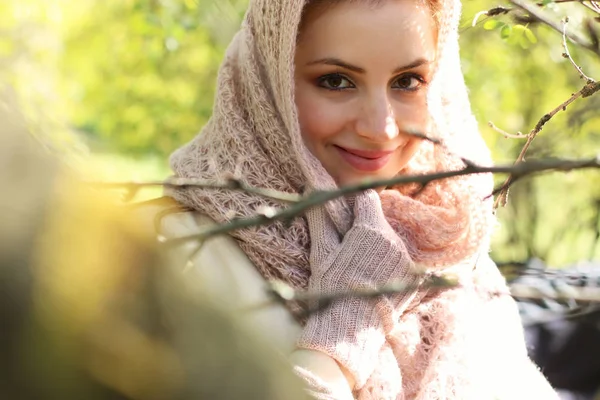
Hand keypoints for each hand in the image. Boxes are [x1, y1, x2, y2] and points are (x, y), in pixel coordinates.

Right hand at [297, 189, 418, 389]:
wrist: (349, 330)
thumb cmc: (331, 288)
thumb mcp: (322, 252)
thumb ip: (319, 217)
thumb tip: (310, 189)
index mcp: (372, 229)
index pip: (367, 198)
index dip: (354, 205)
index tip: (344, 218)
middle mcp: (394, 240)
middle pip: (379, 220)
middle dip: (364, 227)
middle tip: (347, 249)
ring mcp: (407, 260)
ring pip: (390, 240)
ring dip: (377, 247)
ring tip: (360, 269)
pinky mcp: (415, 278)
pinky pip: (401, 260)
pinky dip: (388, 265)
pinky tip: (373, 280)